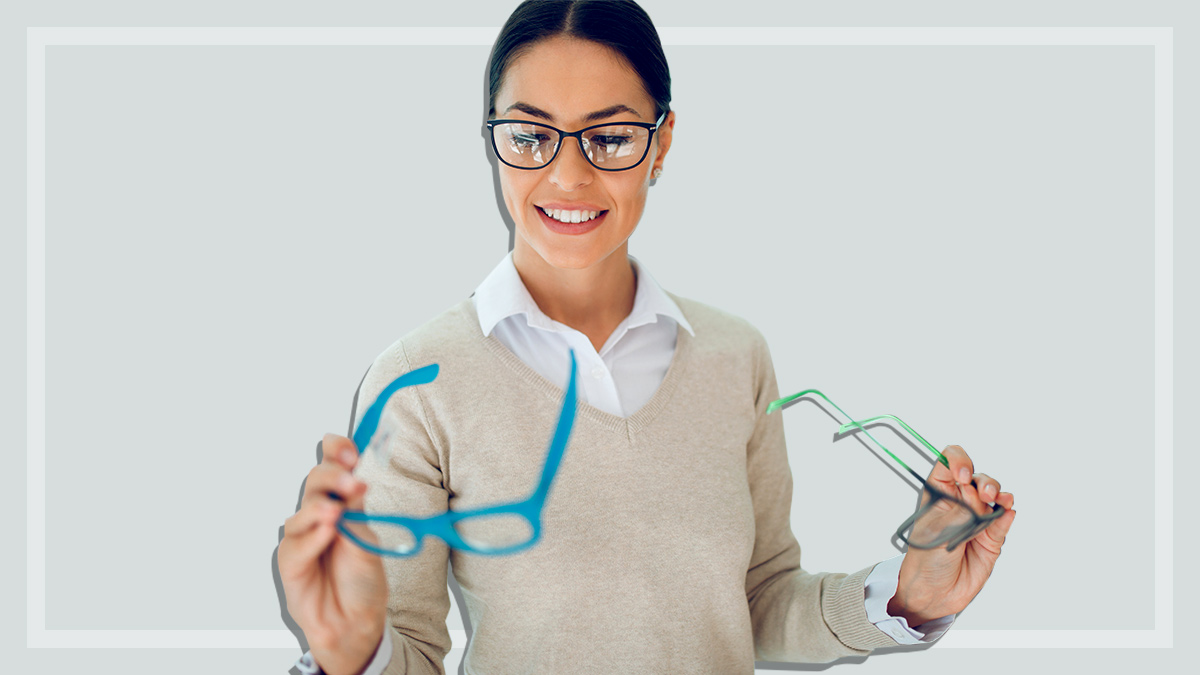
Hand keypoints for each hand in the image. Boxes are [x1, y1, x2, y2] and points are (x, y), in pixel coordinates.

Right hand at [279, 433, 387, 674]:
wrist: (356, 621)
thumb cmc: (362, 580)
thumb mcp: (368, 540)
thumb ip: (357, 512)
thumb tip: (356, 479)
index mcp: (343, 502)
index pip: (334, 465)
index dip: (338, 452)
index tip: (350, 452)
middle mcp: (320, 514)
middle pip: (315, 481)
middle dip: (332, 477)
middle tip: (353, 482)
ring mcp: (303, 536)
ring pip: (303, 510)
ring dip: (320, 507)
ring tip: (336, 512)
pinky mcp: (290, 561)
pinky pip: (298, 544)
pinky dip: (313, 538)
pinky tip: (326, 533)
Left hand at [888, 444, 1016, 625]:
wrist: (933, 592)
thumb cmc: (925, 559)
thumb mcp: (936, 532)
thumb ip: (960, 514)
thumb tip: (981, 501)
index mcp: (938, 494)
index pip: (949, 464)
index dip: (958, 460)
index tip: (962, 474)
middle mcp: (959, 502)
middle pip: (977, 478)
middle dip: (983, 481)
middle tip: (983, 495)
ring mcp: (977, 519)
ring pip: (994, 495)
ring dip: (998, 493)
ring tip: (996, 500)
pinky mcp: (991, 537)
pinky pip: (1003, 519)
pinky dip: (1007, 513)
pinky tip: (1007, 511)